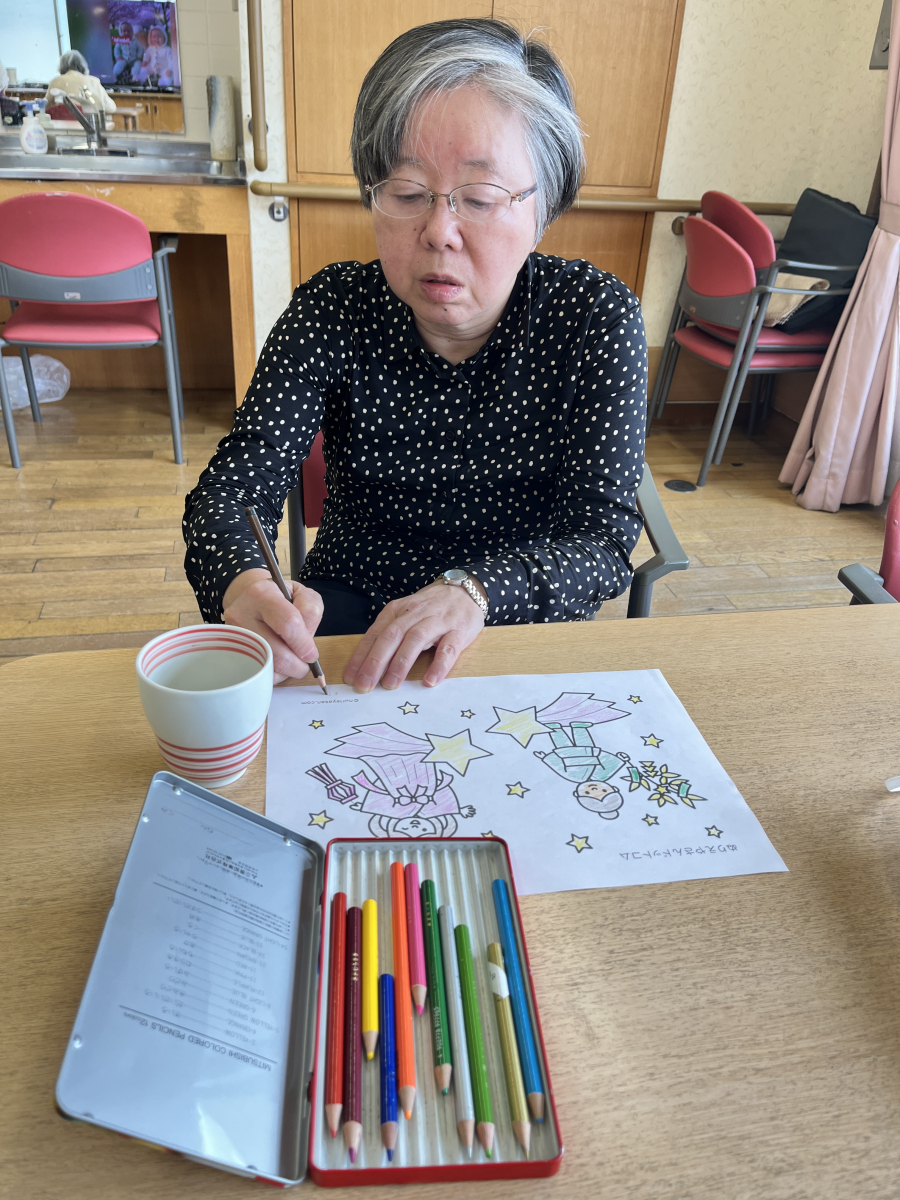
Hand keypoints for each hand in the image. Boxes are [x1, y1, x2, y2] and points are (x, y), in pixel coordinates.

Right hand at [222, 568, 323, 682]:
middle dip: (297, 664)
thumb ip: (311, 612)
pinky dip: (272, 674)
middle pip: (275, 651)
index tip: (311, 655)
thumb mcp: (302, 595)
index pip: (288, 624)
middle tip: (304, 663)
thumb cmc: (282, 599)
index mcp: (262, 594)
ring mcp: (233, 635)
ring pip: (265, 666)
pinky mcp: (230, 652)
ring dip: (285, 671)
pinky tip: (277, 664)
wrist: (253, 602)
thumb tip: (307, 645)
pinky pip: (256, 673)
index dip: (304, 644)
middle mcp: (242, 613)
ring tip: (291, 661)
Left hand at [343, 580, 485, 691]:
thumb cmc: (432, 608)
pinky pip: (448, 649)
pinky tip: (430, 681)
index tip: (350, 677)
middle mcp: (415, 614)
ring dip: (401, 663)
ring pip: (415, 640)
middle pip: (391, 637)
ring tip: (390, 685)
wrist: (466, 590)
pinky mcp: (459, 630)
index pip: (375, 634)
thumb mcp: (406, 614)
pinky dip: (439, 665)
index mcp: (397, 611)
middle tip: (364, 685)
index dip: (361, 656)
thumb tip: (366, 663)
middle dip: (375, 662)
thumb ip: (389, 633)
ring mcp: (437, 621)